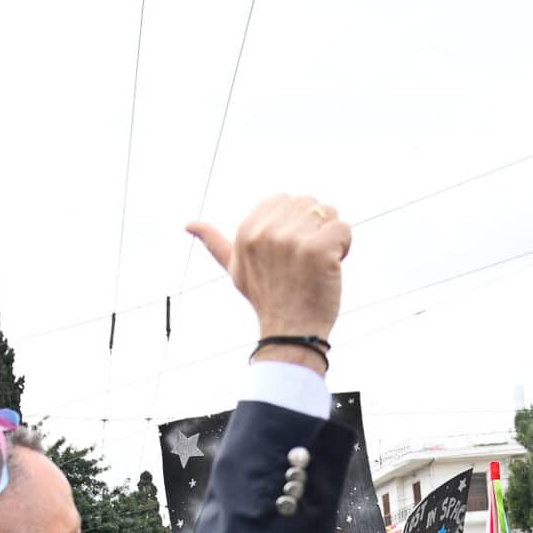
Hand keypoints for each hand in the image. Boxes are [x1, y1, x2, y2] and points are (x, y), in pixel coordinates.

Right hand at [186, 194, 350, 362]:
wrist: (290, 332)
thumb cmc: (266, 298)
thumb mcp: (235, 268)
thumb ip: (215, 242)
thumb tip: (188, 224)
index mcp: (246, 230)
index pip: (286, 199)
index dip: (294, 223)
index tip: (288, 254)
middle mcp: (266, 232)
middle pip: (309, 203)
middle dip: (314, 228)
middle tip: (304, 262)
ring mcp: (292, 240)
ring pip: (329, 213)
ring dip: (330, 238)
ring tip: (317, 265)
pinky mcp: (317, 248)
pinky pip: (343, 229)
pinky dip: (344, 248)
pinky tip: (331, 268)